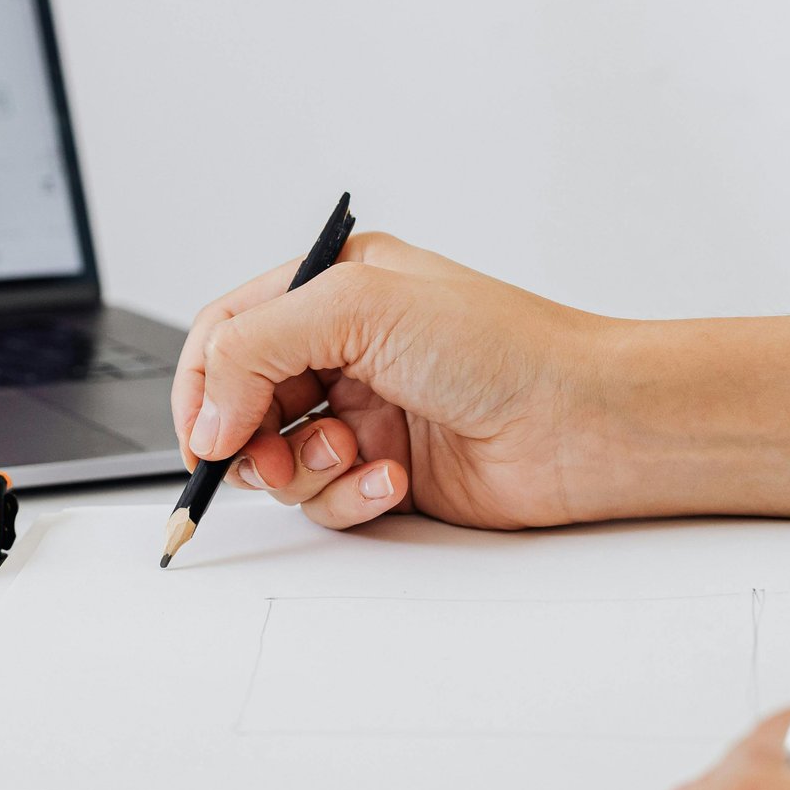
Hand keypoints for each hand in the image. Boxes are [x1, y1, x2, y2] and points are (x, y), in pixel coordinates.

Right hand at [175, 233, 614, 529]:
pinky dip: (348, 498)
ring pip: (277, 458)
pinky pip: (326, 500)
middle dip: (246, 436)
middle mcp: (344, 348)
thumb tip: (209, 414)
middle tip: (267, 455)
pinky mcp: (387, 471)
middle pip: (241, 401)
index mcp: (332, 289)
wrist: (586, 423)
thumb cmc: (503, 346)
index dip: (203, 384)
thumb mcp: (358, 309)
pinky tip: (392, 481)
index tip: (206, 432)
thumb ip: (256, 347)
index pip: (227, 331)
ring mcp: (365, 413)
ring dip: (302, 468)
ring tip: (349, 457)